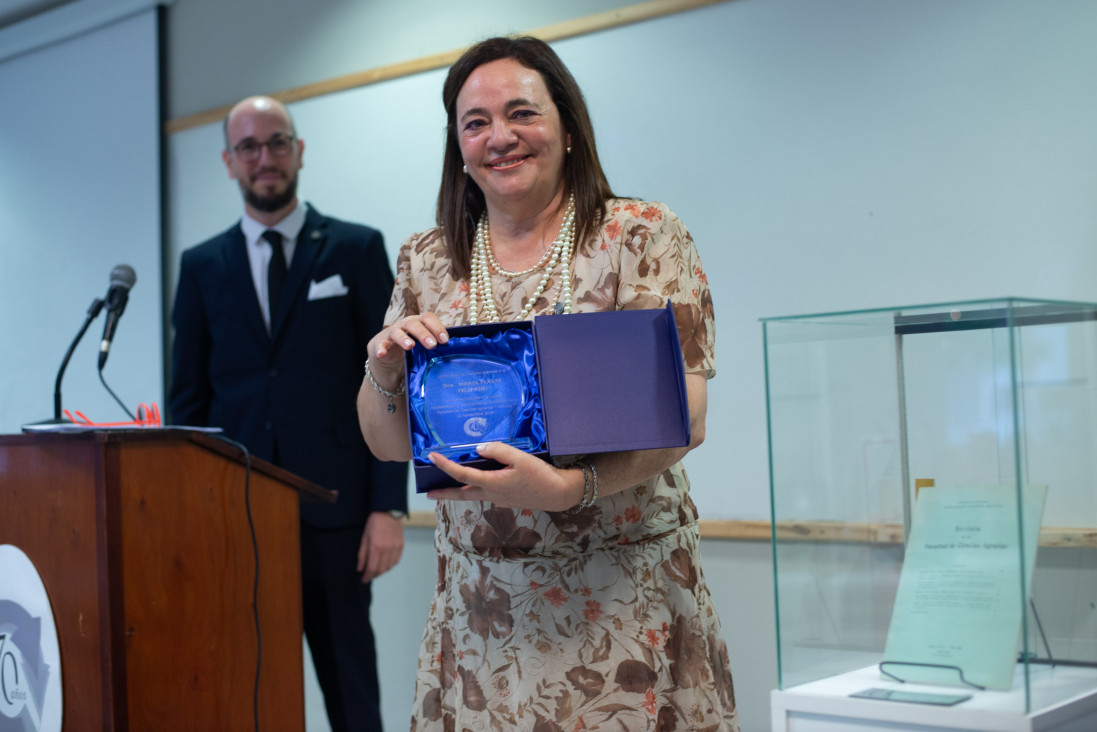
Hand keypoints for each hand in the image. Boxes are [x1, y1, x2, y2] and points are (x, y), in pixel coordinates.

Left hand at [357, 511, 404, 582]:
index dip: (367, 576)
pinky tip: (385, 564)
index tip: (363, 580)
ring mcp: (395, 548)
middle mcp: (387, 549)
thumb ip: (362, 554)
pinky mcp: (401, 546)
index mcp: (376, 547)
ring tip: (376, 571)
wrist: (388, 512)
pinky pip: (396, 561)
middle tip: (368, 576)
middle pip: (381, 569)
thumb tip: (360, 569)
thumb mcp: (364, 537)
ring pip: (389, 567)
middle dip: (374, 575)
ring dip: (382, 571)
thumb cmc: (374, 523)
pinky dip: (390, 565)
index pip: (372, 568)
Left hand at [425, 442, 584, 511]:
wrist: (558, 494)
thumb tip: (479, 449)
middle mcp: (492, 494)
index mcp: (492, 483)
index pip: (462, 475)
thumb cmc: (541, 476)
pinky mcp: (506, 499)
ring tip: (446, 488)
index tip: (432, 457)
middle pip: (461, 494)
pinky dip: (475, 488)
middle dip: (443, 493)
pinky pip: (485, 493)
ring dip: (458, 492)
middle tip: (428, 493)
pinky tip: (477, 481)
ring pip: (473, 495)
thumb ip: (498, 451)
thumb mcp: (520, 458)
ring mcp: (499, 499)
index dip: (445, 466)